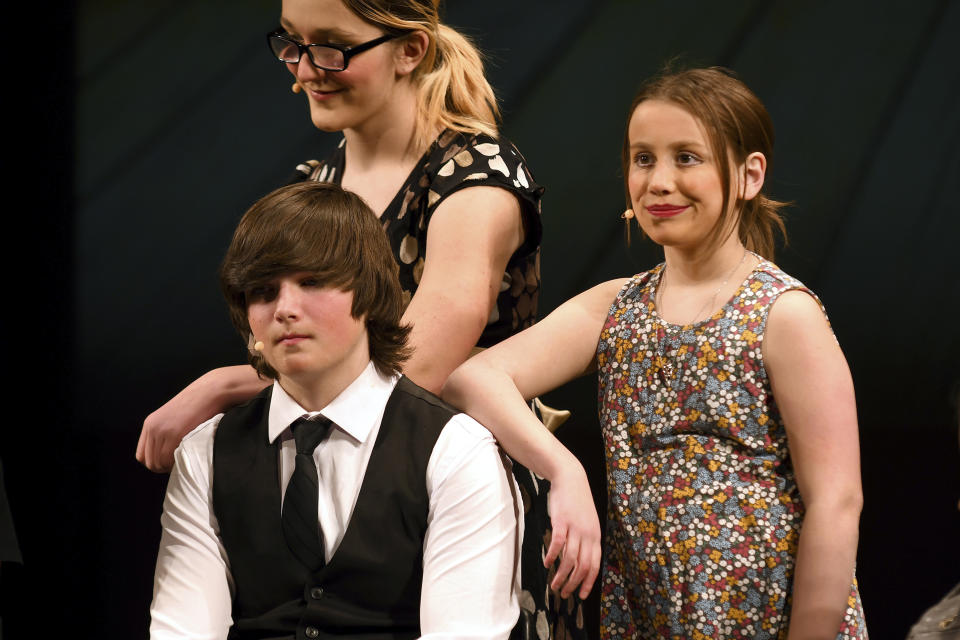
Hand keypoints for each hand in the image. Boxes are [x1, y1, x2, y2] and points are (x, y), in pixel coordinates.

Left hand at [136, 369, 237, 472]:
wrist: (210, 391)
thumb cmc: (198, 404)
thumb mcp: (173, 417)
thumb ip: (165, 433)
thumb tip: (165, 455)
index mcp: (150, 424)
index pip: (141, 455)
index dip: (154, 463)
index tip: (167, 462)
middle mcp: (153, 428)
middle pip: (149, 462)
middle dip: (162, 468)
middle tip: (177, 464)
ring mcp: (163, 431)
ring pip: (158, 463)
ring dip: (170, 466)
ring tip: (182, 460)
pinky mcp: (175, 434)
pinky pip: (169, 459)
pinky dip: (177, 463)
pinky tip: (186, 456)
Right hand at [544, 463, 601, 599]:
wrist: (571, 478)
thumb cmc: (576, 501)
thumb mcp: (586, 522)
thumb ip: (583, 540)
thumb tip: (576, 560)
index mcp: (596, 536)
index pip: (595, 565)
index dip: (588, 582)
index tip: (582, 596)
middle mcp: (588, 534)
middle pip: (583, 566)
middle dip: (574, 584)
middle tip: (564, 594)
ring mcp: (575, 528)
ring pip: (570, 559)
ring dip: (562, 575)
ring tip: (554, 584)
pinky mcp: (562, 521)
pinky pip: (558, 543)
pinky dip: (552, 556)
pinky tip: (546, 563)